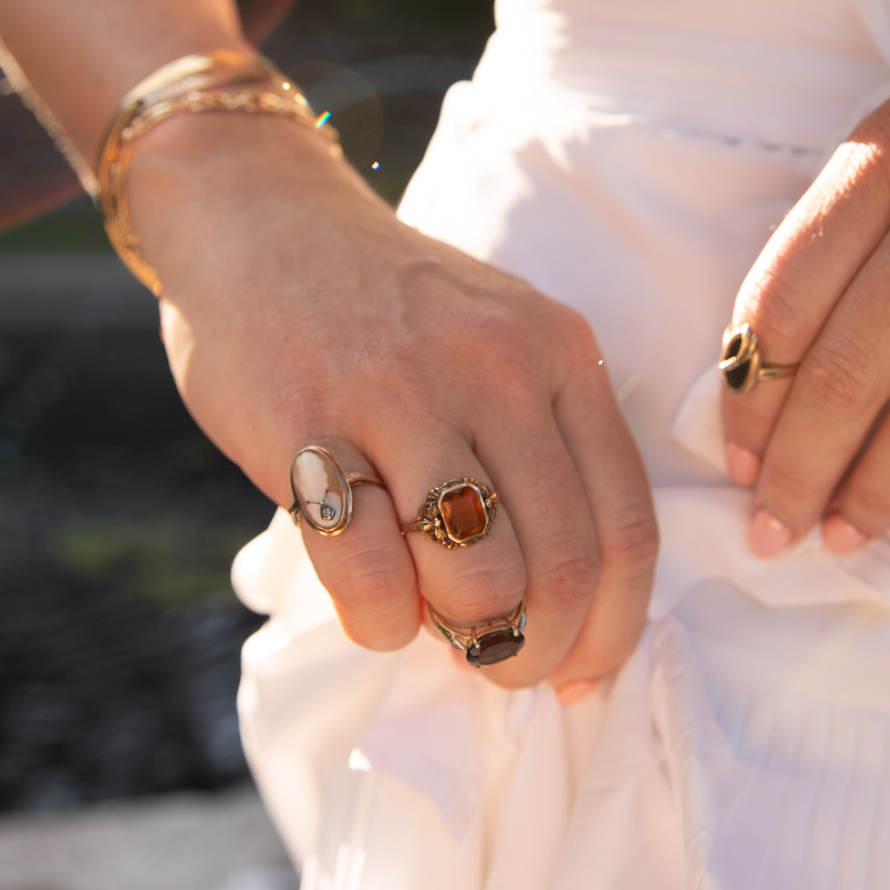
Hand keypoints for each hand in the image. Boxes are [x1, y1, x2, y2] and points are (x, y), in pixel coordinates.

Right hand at [126, 112, 657, 690]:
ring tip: (439, 626)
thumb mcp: (498, 335)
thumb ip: (538, 442)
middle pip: (562, 565)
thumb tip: (560, 601)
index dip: (616, 623)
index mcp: (559, 352)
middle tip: (504, 664)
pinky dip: (381, 622)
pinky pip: (370, 575)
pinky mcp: (305, 426)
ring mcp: (400, 394)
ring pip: (478, 578)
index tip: (587, 670)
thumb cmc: (389, 305)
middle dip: (538, 650)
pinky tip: (374, 605)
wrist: (262, 219)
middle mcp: (495, 369)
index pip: (627, 524)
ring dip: (466, 638)